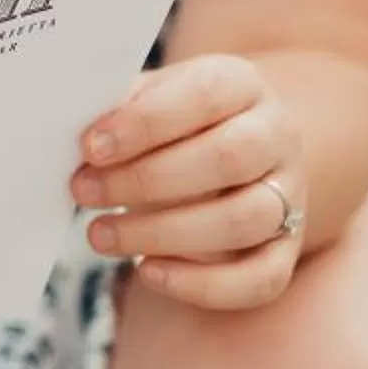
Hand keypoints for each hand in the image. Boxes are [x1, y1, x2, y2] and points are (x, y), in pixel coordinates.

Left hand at [73, 54, 306, 309]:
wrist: (237, 149)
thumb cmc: (174, 121)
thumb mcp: (150, 97)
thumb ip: (120, 107)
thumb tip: (76, 131)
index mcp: (241, 84)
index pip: (204, 94)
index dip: (145, 123)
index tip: (90, 147)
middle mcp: (276, 136)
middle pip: (227, 158)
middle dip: (145, 180)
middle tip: (84, 191)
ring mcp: (291, 195)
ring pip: (243, 220)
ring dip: (162, 234)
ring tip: (100, 235)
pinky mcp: (286, 249)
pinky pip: (260, 279)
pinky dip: (201, 284)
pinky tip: (147, 272)